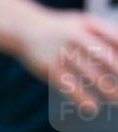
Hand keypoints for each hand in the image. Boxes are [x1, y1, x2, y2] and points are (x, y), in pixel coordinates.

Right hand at [0, 0, 117, 111]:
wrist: (23, 28)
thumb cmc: (61, 29)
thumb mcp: (82, 24)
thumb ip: (105, 35)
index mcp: (89, 24)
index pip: (116, 40)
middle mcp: (76, 36)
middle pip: (107, 59)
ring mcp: (61, 51)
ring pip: (91, 74)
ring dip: (108, 90)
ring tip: (116, 102)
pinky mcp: (48, 66)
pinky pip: (69, 85)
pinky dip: (82, 98)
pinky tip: (92, 107)